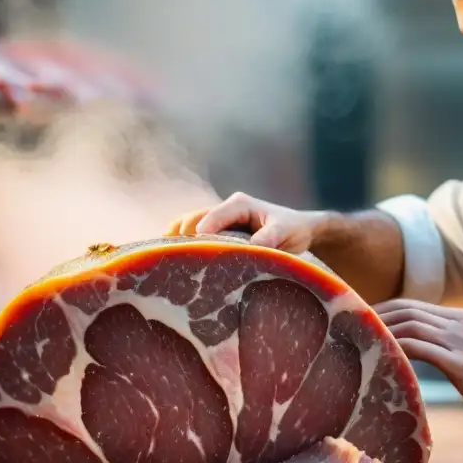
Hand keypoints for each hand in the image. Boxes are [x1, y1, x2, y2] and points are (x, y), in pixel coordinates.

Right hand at [164, 192, 326, 253]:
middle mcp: (225, 209)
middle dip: (184, 236)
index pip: (215, 215)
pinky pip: (191, 233)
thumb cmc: (293, 229)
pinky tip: (168, 257)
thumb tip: (252, 246)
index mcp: (240, 204)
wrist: (299, 230)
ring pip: (188, 225)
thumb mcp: (286, 232)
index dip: (204, 229)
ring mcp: (218, 219)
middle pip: (195, 219)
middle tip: (175, 256)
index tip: (196, 244)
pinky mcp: (216, 231)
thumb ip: (270, 238)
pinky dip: (180, 242)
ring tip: (164, 257)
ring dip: (177, 239)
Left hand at [373, 299, 462, 420]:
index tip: (367, 317)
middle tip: (357, 325)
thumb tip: (414, 342)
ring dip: (385, 331)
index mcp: (460, 317)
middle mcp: (459, 323)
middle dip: (380, 315)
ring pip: (412, 326)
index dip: (388, 308)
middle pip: (409, 310)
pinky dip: (399, 348)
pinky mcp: (459, 361)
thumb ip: (445, 339)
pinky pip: (421, 348)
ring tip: (365, 339)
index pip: (415, 304)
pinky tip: (385, 354)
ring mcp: (460, 340)